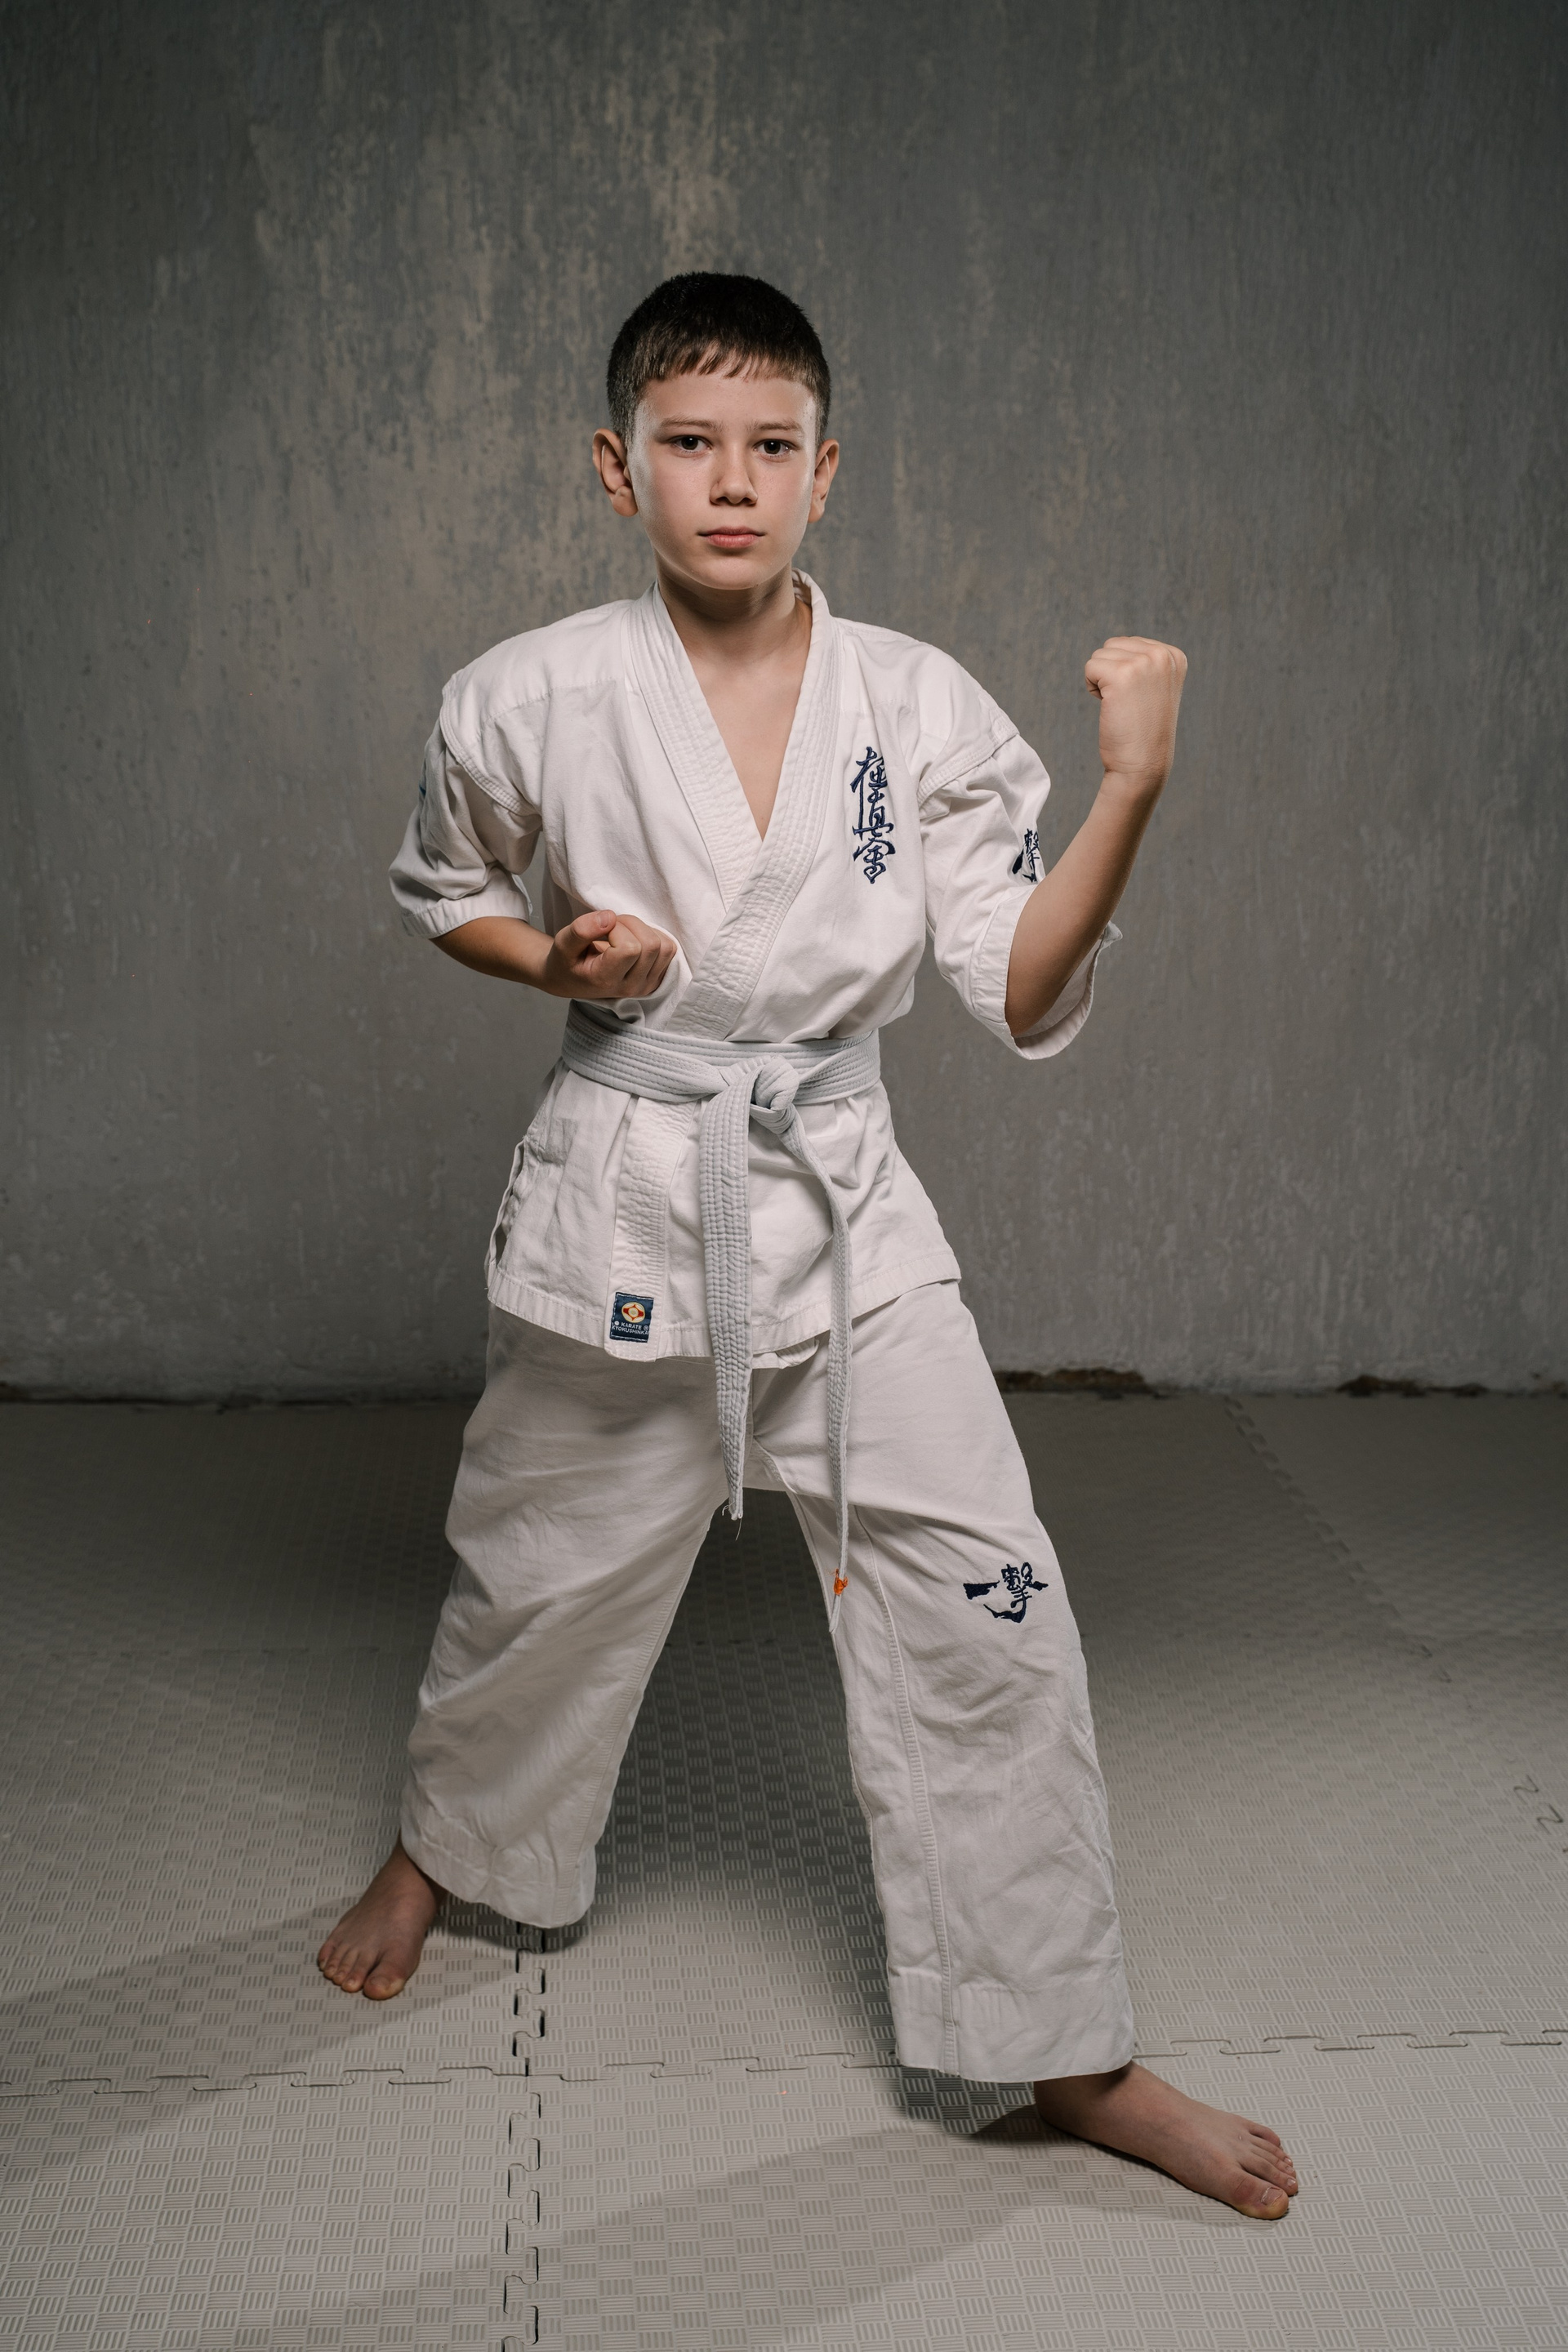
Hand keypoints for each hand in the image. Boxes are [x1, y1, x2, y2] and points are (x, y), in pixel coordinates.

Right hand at [541, 909, 676, 1000]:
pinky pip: (669, 950)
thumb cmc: (567, 960)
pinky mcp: (656, 978)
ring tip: (622, 934)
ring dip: (644, 930)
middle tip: (611, 928)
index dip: (617, 929)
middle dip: (631, 925)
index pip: (630, 948)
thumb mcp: (563, 943)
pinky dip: (654, 936)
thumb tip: (609, 917)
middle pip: (651, 945)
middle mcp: (631, 987)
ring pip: (665, 946)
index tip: (602, 930)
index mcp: (607, 980)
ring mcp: (646, 985)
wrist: (571, 979)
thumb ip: (582, 929)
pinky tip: (634, 940)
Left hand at [1085, 636, 1186, 793]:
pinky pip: (1090, 667)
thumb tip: (1116, 644)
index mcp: (1175, 656)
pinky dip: (1092, 687)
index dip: (1124, 672)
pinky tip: (1109, 706)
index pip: (1130, 644)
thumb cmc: (1144, 732)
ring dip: (1101, 681)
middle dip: (1111, 673)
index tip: (1140, 698)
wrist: (1143, 765)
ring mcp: (1143, 663)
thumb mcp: (1155, 688)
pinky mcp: (1121, 674)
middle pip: (1114, 645)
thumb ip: (1145, 663)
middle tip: (1128, 703)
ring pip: (1100, 655)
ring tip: (1121, 706)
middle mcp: (1162, 655)